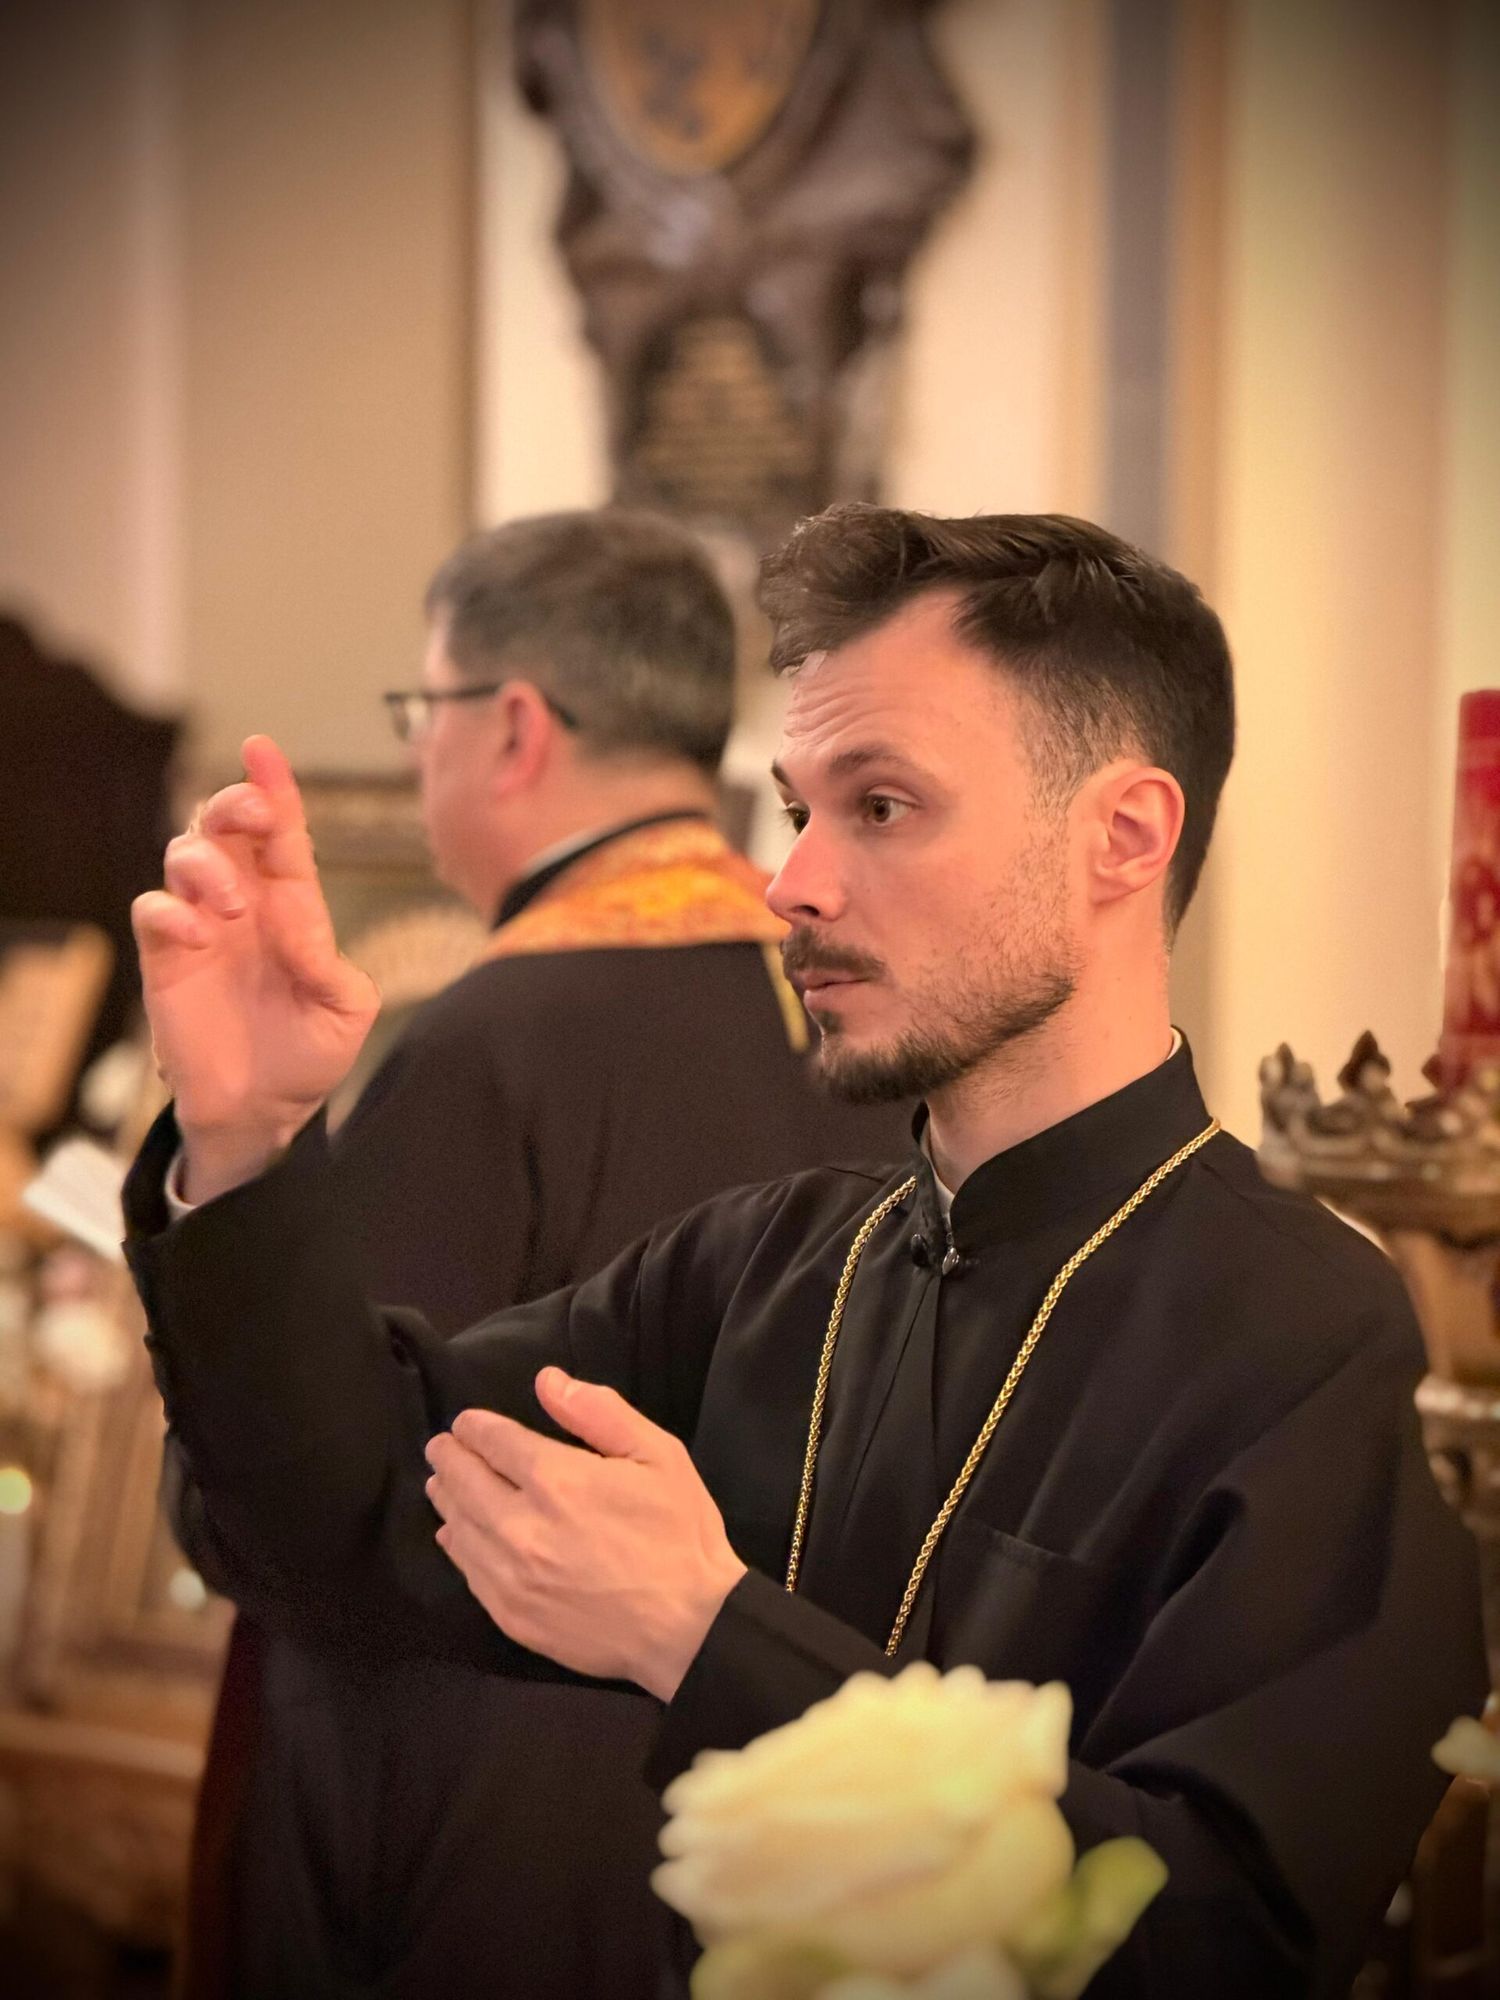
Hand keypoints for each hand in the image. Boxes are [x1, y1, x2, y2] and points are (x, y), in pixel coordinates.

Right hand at [132, 736, 378, 1199]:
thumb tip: (294, 921)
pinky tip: (199, 933)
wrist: (265, 1110)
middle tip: (253, 816)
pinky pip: (152, 910)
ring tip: (233, 905)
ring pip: (184, 855)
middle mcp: (244, 904)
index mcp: (293, 906)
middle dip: (235, 803)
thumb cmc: (310, 1053)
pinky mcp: (166, 958)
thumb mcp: (345, 1008)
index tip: (263, 751)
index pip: (282, 835)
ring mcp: (201, 927)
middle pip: (226, 826)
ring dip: (207, 863)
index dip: (274, 789)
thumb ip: (328, 959)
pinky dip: (170, 908)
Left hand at [424, 1368, 746, 1699]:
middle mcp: (521, 1526)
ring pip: (459, 1527)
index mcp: (556, 1479)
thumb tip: (547, 1381)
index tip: (466, 1422)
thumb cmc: (679, 1534)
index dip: (473, 1427)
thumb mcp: (658, 1455)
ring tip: (442, 1483)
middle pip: (464, 1482)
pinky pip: (468, 1572)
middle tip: (442, 1447)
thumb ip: (599, 1412)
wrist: (689, 1629)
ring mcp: (511, 1576)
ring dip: (447, 1499)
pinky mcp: (511, 1616)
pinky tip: (455, 1534)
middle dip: (450, 1457)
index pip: (493, 1441)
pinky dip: (456, 1545)